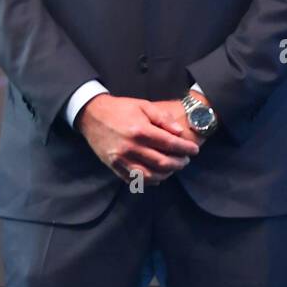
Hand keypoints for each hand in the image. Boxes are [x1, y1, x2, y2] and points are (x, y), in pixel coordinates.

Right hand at [77, 94, 199, 185]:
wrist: (91, 115)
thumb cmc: (120, 108)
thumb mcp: (143, 105)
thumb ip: (162, 118)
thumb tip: (179, 132)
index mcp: (140, 130)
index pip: (169, 144)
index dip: (185, 148)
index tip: (194, 150)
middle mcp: (131, 147)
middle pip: (162, 162)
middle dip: (178, 163)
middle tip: (186, 160)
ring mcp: (121, 159)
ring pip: (150, 175)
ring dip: (166, 174)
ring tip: (173, 168)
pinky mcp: (114, 166)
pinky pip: (135, 180)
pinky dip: (149, 181)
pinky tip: (158, 176)